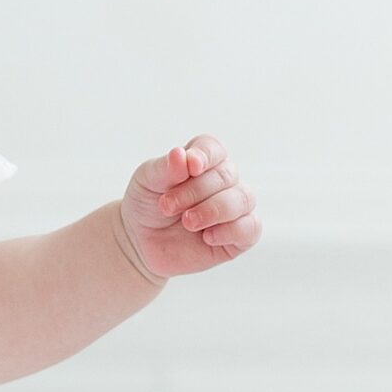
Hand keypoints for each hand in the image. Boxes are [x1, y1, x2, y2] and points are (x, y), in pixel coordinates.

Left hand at [117, 135, 261, 280]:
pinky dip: (230, 231)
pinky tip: (207, 237)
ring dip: (214, 210)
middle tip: (167, 206)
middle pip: (226, 175)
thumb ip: (165, 169)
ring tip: (187, 222)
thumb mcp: (147, 182)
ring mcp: (233, 208)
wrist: (141, 242)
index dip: (206, 155)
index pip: (213, 149)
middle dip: (195, 191)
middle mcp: (222, 181)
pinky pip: (251, 228)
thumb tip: (181, 154)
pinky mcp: (238, 236)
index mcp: (201, 161)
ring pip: (243, 199)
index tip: (191, 166)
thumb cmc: (147, 204)